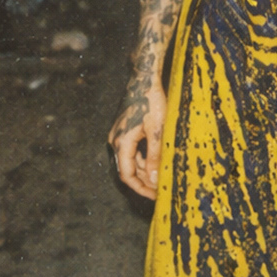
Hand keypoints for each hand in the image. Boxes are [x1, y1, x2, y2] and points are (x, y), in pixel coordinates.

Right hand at [110, 83, 166, 198]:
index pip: (127, 175)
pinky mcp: (124, 130)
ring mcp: (118, 135)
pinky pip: (131, 151)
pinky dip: (142, 159)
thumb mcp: (157, 131)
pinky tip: (155, 162)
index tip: (154, 196)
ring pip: (130, 161)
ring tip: (161, 178)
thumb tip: (155, 179)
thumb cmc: (151, 102)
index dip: (140, 188)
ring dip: (144, 171)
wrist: (143, 80)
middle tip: (161, 189)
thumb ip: (154, 156)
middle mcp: (116, 141)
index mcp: (122, 143)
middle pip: (127, 170)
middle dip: (144, 182)